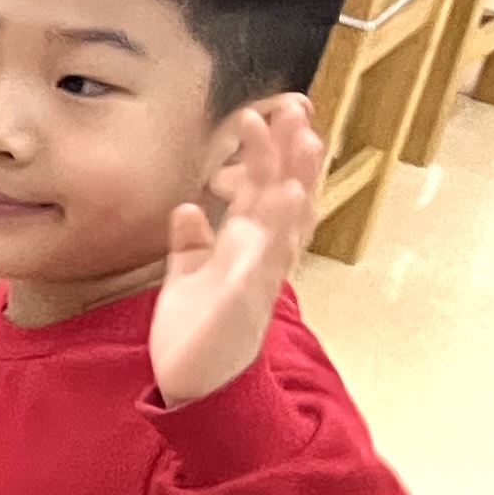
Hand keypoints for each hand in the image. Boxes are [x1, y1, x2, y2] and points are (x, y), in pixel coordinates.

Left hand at [148, 92, 314, 408]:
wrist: (195, 387)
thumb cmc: (196, 332)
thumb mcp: (188, 278)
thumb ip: (191, 243)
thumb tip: (188, 209)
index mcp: (245, 249)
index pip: (263, 192)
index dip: (270, 155)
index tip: (273, 114)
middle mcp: (260, 258)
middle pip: (282, 195)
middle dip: (290, 153)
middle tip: (296, 107)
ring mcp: (258, 277)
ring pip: (286, 220)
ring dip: (296, 178)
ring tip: (305, 139)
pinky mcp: (246, 299)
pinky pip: (267, 258)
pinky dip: (278, 228)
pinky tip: (287, 198)